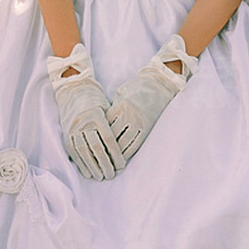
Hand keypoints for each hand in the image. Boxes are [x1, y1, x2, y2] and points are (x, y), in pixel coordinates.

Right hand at [48, 41, 123, 180]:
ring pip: (83, 151)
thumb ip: (112, 126)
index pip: (108, 138)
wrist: (73, 91)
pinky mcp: (66, 134)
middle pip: (96, 147)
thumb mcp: (106, 109)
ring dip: (92, 166)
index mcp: (97, 115)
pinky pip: (73, 151)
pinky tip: (87, 173)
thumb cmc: (96, 101)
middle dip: (105, 163)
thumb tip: (123, 148)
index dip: (115, 153)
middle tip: (112, 174)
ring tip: (101, 176)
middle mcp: (84, 122)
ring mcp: (73, 128)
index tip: (121, 165)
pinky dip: (81, 163)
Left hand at [106, 34, 198, 164]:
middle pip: (111, 136)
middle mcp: (130, 115)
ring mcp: (140, 123)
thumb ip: (111, 108)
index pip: (104, 125)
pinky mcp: (147, 128)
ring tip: (106, 163)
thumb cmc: (136, 88)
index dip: (96, 136)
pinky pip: (135, 145)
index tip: (89, 145)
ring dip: (114, 155)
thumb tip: (101, 123)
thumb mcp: (120, 93)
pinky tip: (121, 159)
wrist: (159, 84)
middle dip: (102, 148)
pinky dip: (127, 153)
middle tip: (94, 158)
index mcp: (120, 105)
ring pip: (123, 143)